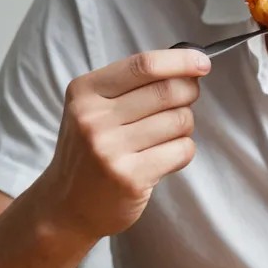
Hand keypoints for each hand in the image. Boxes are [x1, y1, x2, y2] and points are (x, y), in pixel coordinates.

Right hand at [41, 48, 209, 241]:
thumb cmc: (90, 150)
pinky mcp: (130, 177)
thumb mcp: (93, 108)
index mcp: (84, 91)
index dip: (180, 61)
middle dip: (189, 92)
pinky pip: (182, 150)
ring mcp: (110, 149)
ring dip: (184, 125)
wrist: (65, 206)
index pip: (143, 65)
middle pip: (167, 91)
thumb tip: (189, 66)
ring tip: (165, 135)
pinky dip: (183, 150)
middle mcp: (93, 118)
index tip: (202, 62)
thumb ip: (133, 84)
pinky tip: (164, 157)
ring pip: (179, 120)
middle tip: (187, 100)